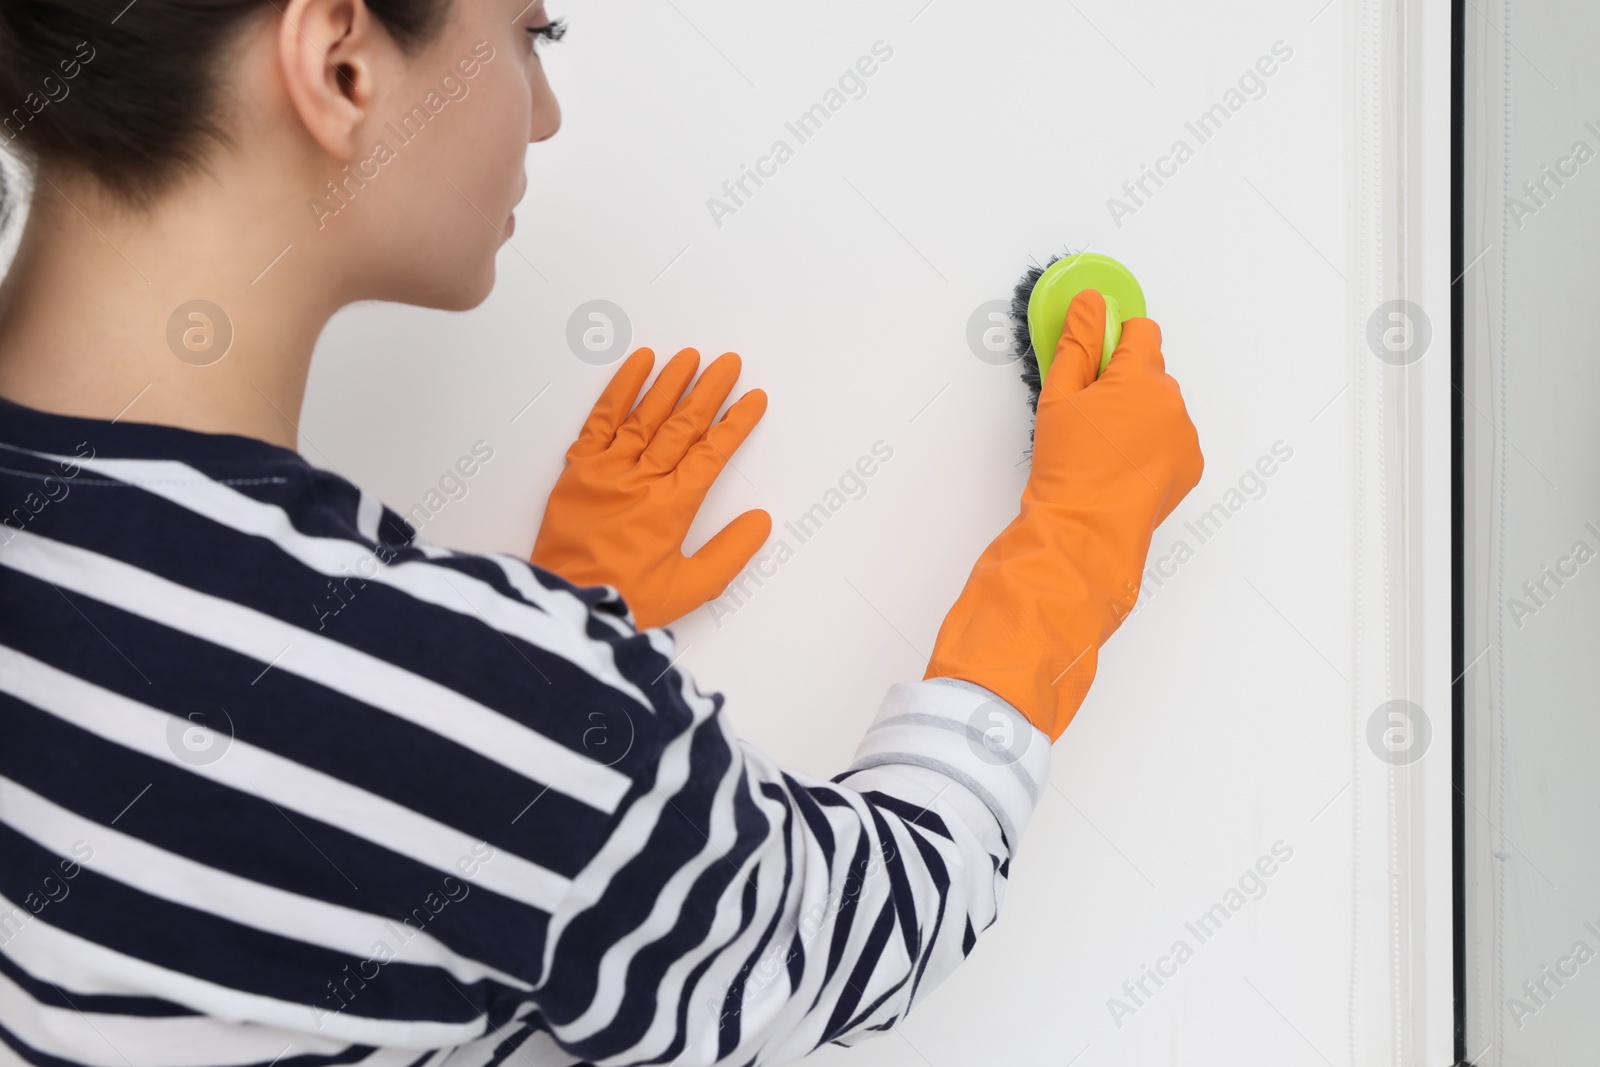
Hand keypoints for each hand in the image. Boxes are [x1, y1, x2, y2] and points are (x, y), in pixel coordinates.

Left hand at [532, 347, 770, 629]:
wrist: (567, 603)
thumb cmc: (624, 599)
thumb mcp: (691, 588)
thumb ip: (729, 553)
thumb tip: (759, 521)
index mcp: (672, 506)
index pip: (712, 453)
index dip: (736, 423)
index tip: (754, 400)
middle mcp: (642, 479)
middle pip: (683, 424)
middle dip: (710, 391)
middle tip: (729, 364)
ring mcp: (608, 469)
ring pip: (646, 415)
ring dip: (671, 383)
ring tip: (690, 357)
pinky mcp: (579, 469)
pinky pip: (601, 419)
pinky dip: (620, 389)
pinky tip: (638, 365)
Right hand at [924, 289, 1203, 739]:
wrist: (1084, 534)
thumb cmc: (1067, 472)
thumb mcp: (1058, 399)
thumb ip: (1076, 343)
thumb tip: (1087, 306)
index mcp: (1142, 378)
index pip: (1140, 330)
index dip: (1112, 340)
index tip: (1091, 354)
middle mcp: (1173, 403)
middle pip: (1149, 370)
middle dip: (1121, 381)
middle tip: (1085, 413)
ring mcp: (1184, 437)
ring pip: (1159, 406)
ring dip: (1136, 414)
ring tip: (1099, 446)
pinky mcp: (1187, 466)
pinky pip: (1168, 438)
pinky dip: (1148, 445)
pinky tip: (1118, 465)